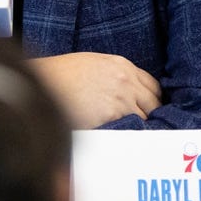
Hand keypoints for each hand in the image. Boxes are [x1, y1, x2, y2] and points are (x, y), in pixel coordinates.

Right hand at [28, 52, 161, 128]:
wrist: (46, 82)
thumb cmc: (63, 73)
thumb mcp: (94, 64)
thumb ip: (115, 74)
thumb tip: (126, 90)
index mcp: (122, 65)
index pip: (153, 86)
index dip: (152, 99)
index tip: (149, 109)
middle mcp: (126, 80)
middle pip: (154, 103)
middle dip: (151, 115)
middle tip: (144, 126)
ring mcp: (121, 97)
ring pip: (146, 119)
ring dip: (141, 127)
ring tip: (133, 135)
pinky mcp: (111, 114)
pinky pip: (131, 127)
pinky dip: (129, 133)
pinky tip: (123, 136)